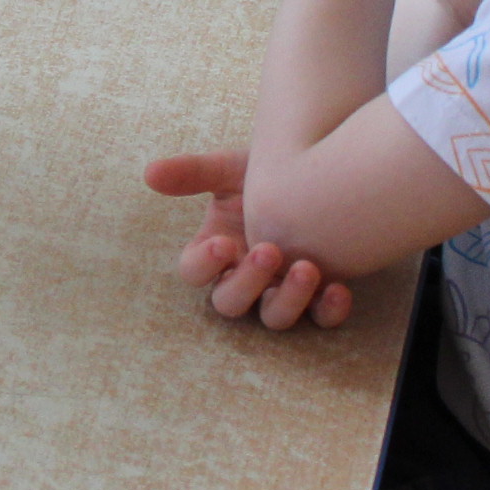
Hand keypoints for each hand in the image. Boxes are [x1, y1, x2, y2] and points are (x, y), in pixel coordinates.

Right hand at [144, 150, 354, 329]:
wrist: (321, 171)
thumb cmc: (267, 173)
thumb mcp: (230, 169)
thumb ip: (193, 172)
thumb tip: (150, 173)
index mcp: (215, 249)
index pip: (194, 271)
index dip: (204, 264)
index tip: (223, 243)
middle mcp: (243, 277)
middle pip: (230, 303)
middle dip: (248, 282)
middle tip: (269, 250)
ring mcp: (279, 291)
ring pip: (273, 317)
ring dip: (288, 299)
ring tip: (307, 268)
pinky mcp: (317, 297)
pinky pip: (320, 319)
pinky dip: (328, 310)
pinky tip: (338, 289)